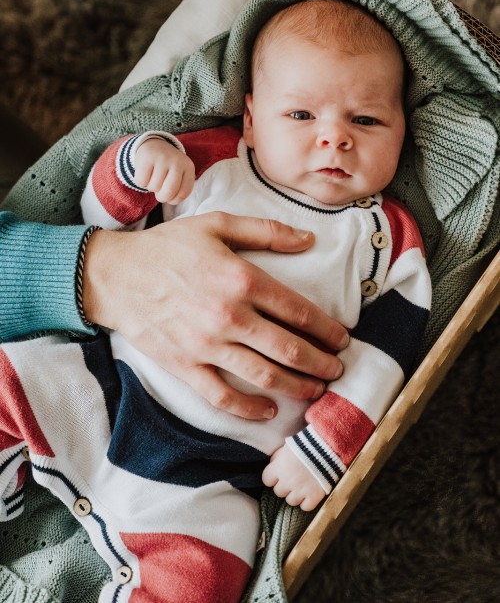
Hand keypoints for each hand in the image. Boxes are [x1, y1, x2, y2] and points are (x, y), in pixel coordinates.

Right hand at [82, 212, 347, 420]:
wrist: (115, 275)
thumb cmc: (167, 247)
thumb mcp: (217, 224)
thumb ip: (266, 231)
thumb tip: (309, 239)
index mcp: (242, 279)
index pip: (299, 311)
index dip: (327, 329)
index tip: (342, 339)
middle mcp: (230, 316)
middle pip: (289, 349)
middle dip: (321, 364)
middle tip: (337, 369)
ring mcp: (207, 345)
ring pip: (264, 376)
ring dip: (297, 387)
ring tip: (316, 390)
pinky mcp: (185, 366)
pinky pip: (222, 396)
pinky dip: (248, 407)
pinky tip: (268, 410)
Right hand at [134, 139, 194, 203]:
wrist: (154, 145)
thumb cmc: (168, 166)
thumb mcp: (179, 174)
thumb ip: (179, 189)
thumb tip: (171, 201)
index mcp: (188, 167)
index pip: (184, 192)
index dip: (175, 200)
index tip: (170, 197)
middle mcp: (177, 161)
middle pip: (169, 192)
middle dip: (162, 197)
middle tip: (159, 192)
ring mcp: (162, 158)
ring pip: (154, 187)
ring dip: (151, 187)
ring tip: (153, 177)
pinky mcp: (146, 157)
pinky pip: (141, 182)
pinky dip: (141, 182)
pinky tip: (146, 173)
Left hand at [262, 442, 326, 511]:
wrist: (326, 447)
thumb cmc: (305, 444)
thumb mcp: (287, 446)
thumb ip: (277, 457)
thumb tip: (273, 464)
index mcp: (278, 468)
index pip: (266, 480)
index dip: (273, 477)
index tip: (279, 474)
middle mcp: (287, 482)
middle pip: (278, 492)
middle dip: (284, 486)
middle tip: (293, 479)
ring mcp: (300, 491)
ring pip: (291, 501)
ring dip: (295, 495)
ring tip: (302, 486)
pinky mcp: (314, 497)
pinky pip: (305, 507)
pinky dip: (308, 502)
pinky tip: (310, 493)